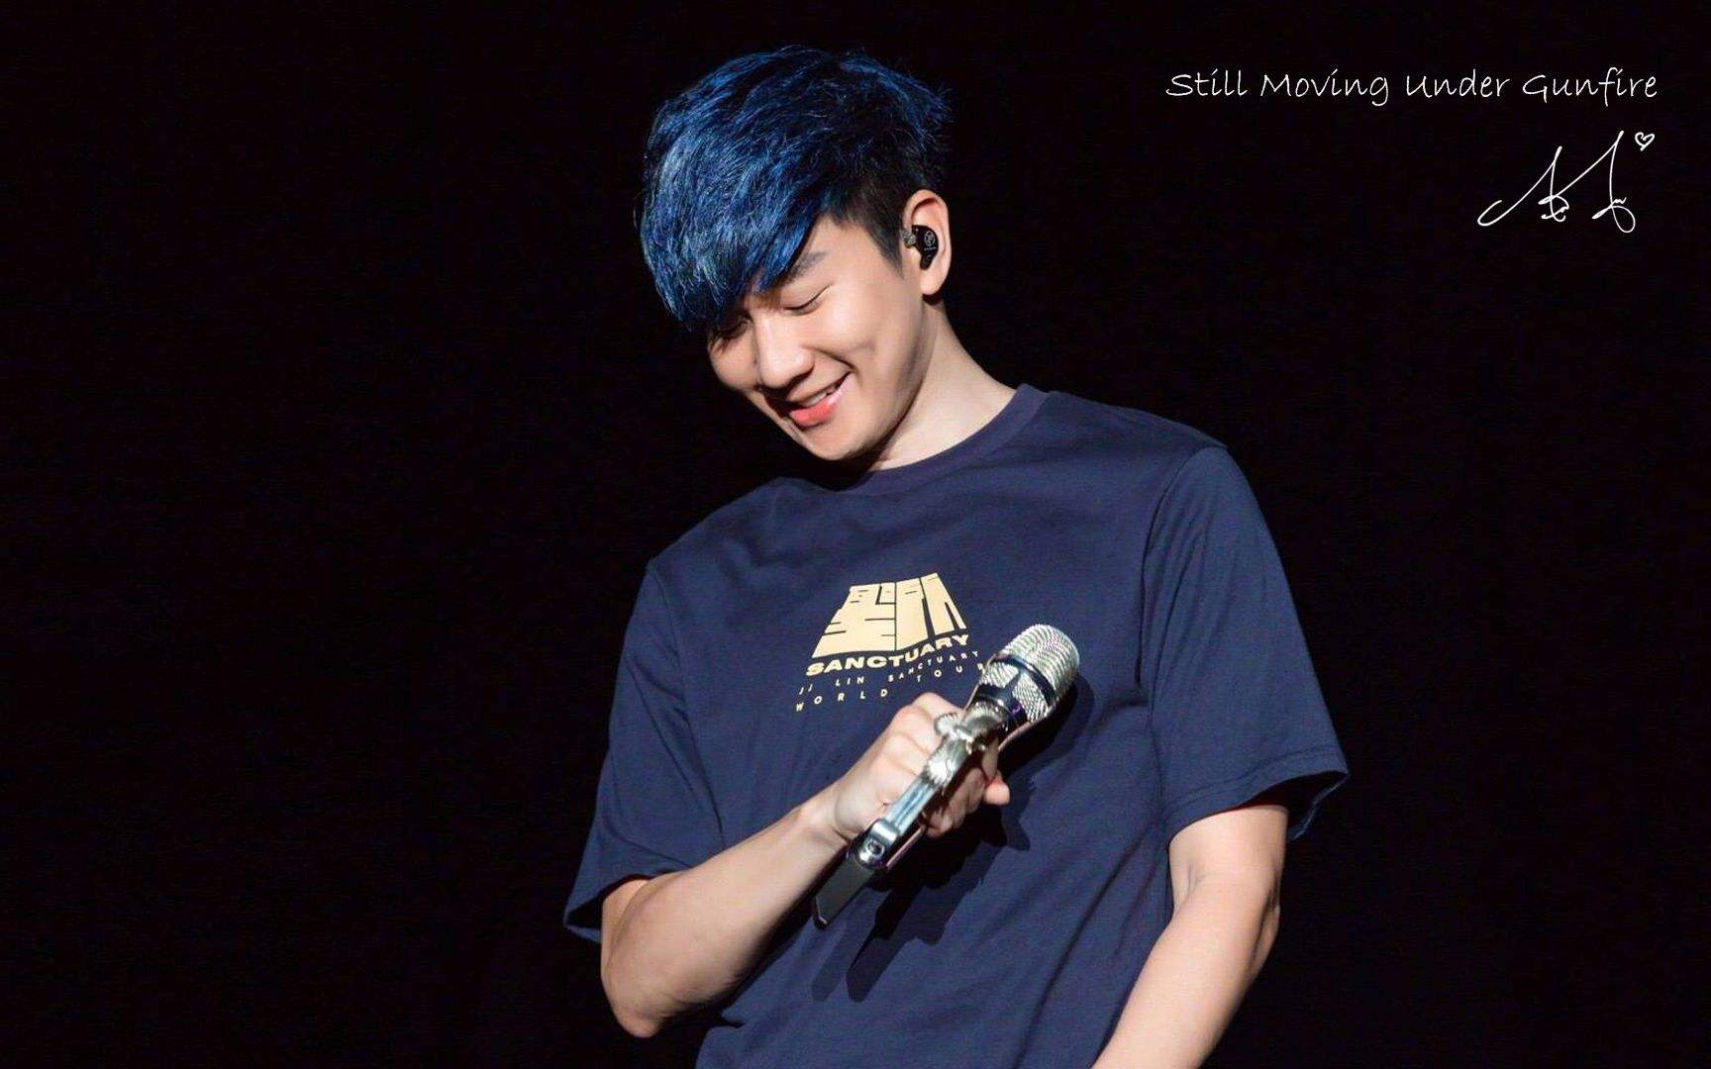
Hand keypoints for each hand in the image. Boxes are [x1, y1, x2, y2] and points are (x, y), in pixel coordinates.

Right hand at [816, 692, 1010, 845]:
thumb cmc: (898, 788)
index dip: (987, 764)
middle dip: (969, 795)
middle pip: (968, 759)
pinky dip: (933, 818)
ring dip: (951, 811)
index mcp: (929, 708)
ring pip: (951, 782)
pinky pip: (929, 798)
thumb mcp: (942, 778)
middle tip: (953, 810)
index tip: (980, 784)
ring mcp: (896, 740)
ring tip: (937, 818)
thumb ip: (975, 780)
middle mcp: (912, 717)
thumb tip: (1002, 792)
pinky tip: (922, 821)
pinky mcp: (885, 767)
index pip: (980, 731)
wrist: (848, 807)